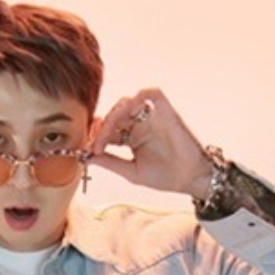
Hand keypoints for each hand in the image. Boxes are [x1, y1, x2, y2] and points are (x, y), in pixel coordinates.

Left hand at [90, 88, 212, 198]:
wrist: (188, 179)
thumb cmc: (163, 177)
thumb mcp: (131, 171)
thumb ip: (110, 162)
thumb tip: (86, 157)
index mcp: (130, 139)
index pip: (107, 131)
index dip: (96, 137)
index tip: (89, 150)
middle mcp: (139, 126)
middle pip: (113, 116)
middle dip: (101, 128)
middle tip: (96, 144)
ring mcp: (151, 118)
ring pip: (126, 104)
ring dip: (113, 116)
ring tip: (108, 134)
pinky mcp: (166, 113)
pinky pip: (153, 94)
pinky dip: (140, 95)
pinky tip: (130, 109)